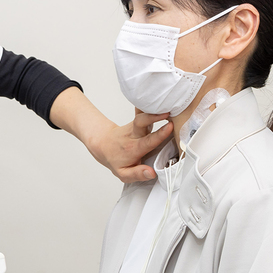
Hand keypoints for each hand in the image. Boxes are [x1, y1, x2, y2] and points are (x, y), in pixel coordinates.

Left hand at [48, 87, 173, 182]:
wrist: (102, 144)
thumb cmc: (115, 159)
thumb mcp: (122, 173)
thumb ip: (137, 174)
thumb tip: (152, 173)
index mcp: (133, 148)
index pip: (147, 141)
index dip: (159, 134)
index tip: (169, 127)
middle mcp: (134, 134)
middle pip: (142, 122)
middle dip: (154, 116)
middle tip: (167, 112)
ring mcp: (136, 126)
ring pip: (142, 114)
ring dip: (153, 108)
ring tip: (166, 103)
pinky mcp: (137, 119)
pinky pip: (141, 109)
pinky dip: (148, 103)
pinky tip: (158, 97)